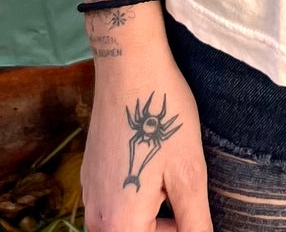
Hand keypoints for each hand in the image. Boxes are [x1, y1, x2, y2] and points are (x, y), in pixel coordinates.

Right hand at [80, 7, 211, 231]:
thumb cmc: (163, 118)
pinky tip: (155, 166)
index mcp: (120, 225)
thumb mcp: (188, 174)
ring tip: (173, 178)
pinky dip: (138, 199)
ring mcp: (90, 197)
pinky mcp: (91, 178)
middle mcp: (97, 219)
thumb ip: (195, 223)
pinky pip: (115, 206)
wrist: (128, 68)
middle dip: (167, 227)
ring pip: (127, 225)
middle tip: (184, 192)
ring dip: (153, 215)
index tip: (194, 208)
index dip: (183, 231)